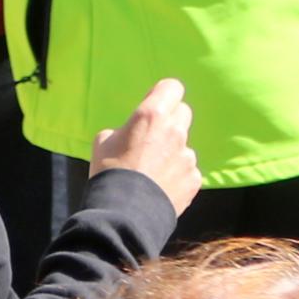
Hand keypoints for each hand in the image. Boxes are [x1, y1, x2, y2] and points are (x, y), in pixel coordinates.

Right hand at [90, 78, 200, 209]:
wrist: (125, 211)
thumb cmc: (109, 171)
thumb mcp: (103, 141)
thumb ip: (124, 130)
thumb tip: (131, 135)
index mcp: (152, 114)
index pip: (172, 87)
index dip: (164, 94)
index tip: (156, 102)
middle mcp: (175, 130)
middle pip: (183, 112)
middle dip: (171, 120)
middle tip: (155, 136)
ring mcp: (188, 155)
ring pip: (184, 145)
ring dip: (173, 152)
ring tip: (154, 171)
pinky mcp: (195, 178)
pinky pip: (188, 170)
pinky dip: (178, 175)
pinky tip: (162, 187)